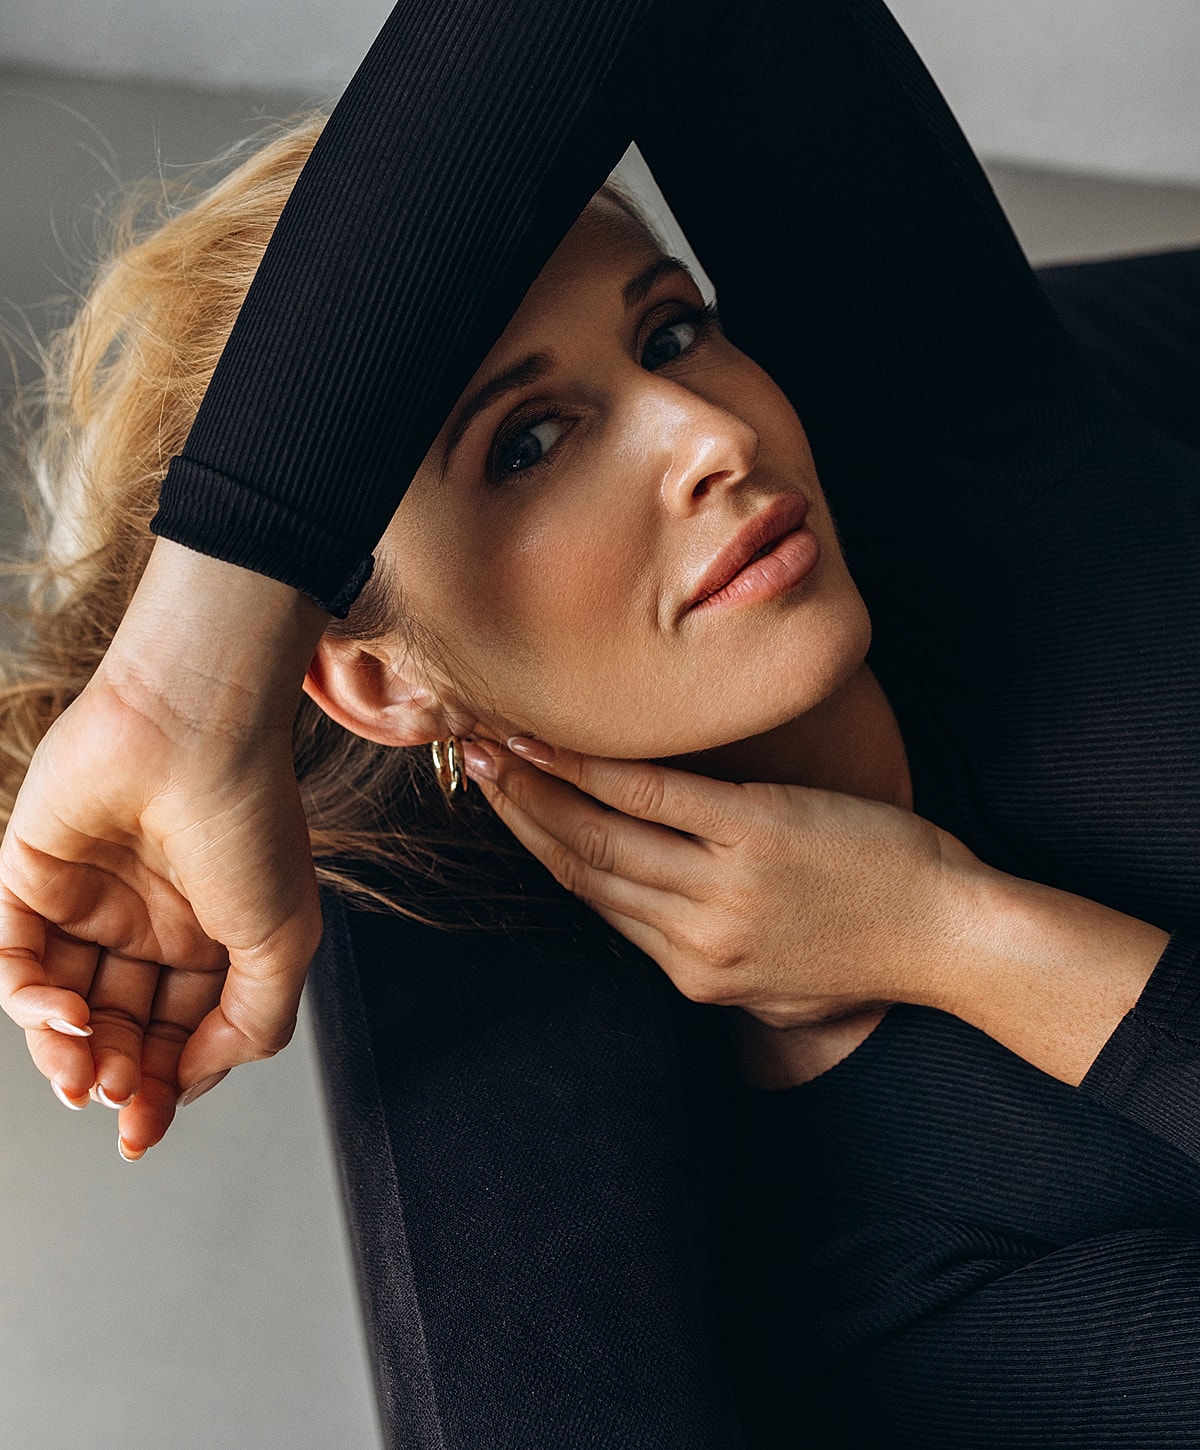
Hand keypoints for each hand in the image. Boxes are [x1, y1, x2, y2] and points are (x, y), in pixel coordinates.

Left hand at [0, 541, 327, 1156]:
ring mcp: (90, 904)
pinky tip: (61, 1012)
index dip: (164, 1087)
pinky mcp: (31, 877)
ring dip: (68, 1050)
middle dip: (117, 1075)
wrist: (194, 728)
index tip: (147, 1129)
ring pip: (63, 1005)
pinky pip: (14, 958)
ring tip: (85, 1069)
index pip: (179, 1035)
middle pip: (120, 1028)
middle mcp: (150, 926)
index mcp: (213, 941)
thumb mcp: (284, 941)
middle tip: (120, 1101)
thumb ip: (255, 1022)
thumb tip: (198, 1076)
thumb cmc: (250, 819)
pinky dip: (28, 1000)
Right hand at [464, 736, 974, 1025]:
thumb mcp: (781, 995)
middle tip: (471, 763)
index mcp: (696, 973)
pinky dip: (595, 768)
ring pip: (599, 835)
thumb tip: (669, 932)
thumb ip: (715, 966)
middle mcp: (693, 937)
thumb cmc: (875, 955)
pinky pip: (654, 798)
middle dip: (517, 812)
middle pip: (580, 867)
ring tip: (493, 742)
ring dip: (536, 785)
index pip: (596, 903)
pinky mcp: (755, 835)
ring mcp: (721, 885)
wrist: (954, 939)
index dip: (541, 850)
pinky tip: (555, 740)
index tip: (508, 808)